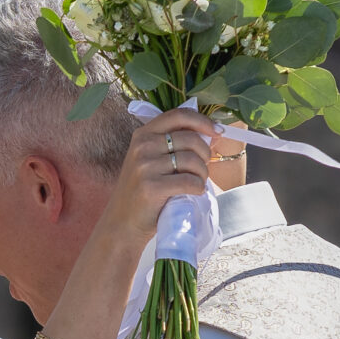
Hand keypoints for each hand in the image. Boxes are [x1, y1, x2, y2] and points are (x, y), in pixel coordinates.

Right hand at [101, 107, 217, 247]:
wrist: (122, 223)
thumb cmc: (142, 192)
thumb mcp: (149, 160)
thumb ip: (172, 145)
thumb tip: (212, 134)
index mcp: (143, 134)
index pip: (178, 115)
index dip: (202, 121)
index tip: (217, 131)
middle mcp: (142, 146)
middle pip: (190, 139)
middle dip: (205, 154)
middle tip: (203, 168)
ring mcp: (145, 166)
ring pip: (192, 160)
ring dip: (203, 173)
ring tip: (198, 182)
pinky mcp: (152, 187)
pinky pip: (190, 181)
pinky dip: (198, 188)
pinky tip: (194, 192)